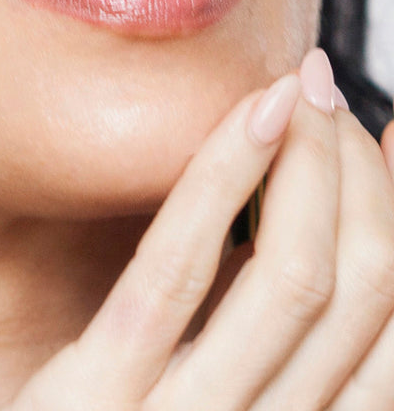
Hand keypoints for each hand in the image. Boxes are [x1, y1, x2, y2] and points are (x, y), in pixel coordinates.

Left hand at [8, 49, 393, 409]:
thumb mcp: (207, 399)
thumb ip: (262, 347)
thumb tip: (308, 230)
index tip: (392, 136)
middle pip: (357, 295)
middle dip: (361, 178)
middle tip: (333, 91)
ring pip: (291, 278)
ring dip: (311, 165)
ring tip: (301, 86)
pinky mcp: (100, 392)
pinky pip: (176, 270)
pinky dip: (226, 180)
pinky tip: (250, 114)